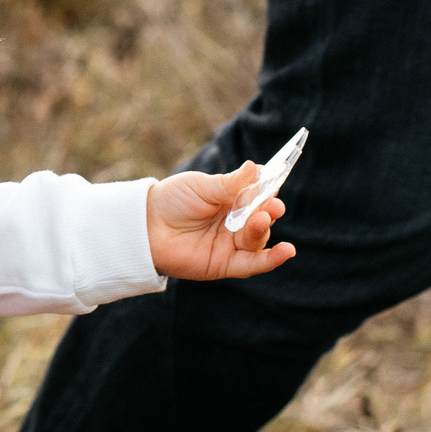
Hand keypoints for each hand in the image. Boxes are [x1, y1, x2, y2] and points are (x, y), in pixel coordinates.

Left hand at [145, 162, 295, 281]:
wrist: (144, 226)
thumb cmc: (172, 200)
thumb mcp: (202, 186)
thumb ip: (230, 183)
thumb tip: (256, 168)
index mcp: (233, 199)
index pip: (259, 194)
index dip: (269, 189)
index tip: (276, 182)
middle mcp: (237, 222)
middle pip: (261, 217)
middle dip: (269, 211)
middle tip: (271, 206)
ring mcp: (232, 243)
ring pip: (258, 238)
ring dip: (264, 229)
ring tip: (262, 218)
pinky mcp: (226, 264)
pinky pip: (253, 264)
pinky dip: (272, 259)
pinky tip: (286, 251)